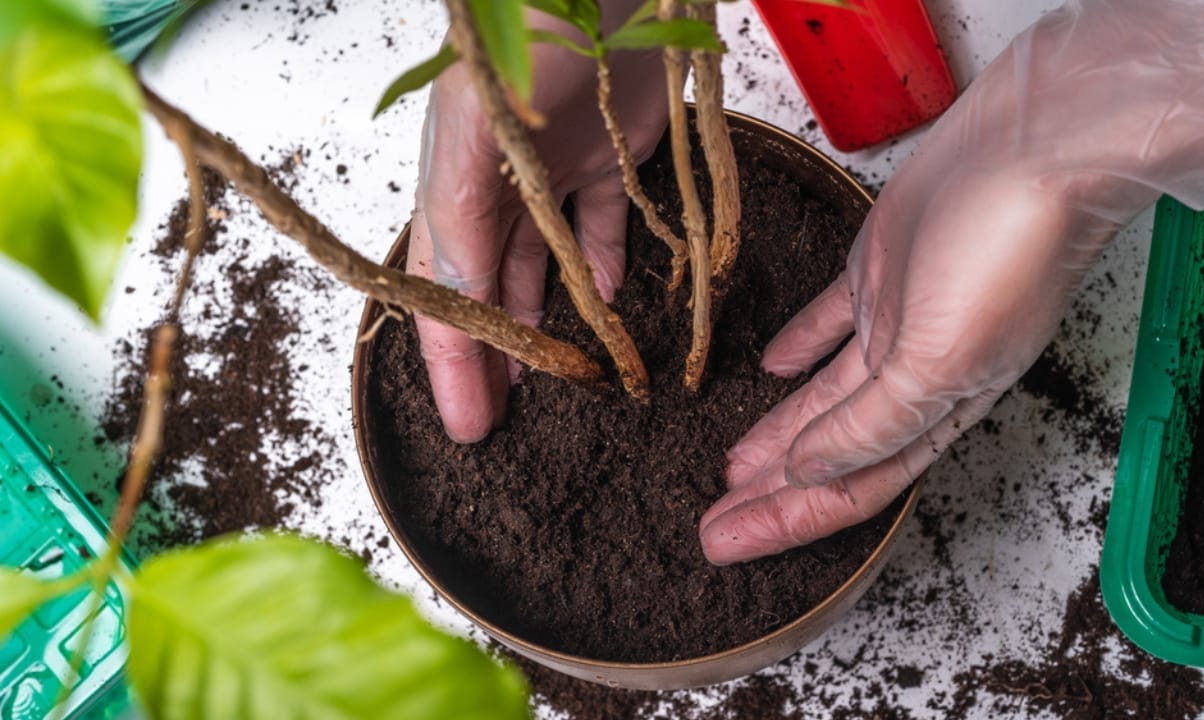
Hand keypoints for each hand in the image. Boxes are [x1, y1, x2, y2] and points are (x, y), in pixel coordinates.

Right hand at [410, 9, 664, 441]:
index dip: (454, 361)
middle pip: (489, 287)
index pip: (445, 289)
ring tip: (557, 379)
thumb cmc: (535, 19)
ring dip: (548, 321)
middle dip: (497, 355)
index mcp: (453, 177)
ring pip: (544, 264)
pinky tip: (612, 299)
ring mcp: (557, 169)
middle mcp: (499, 181)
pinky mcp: (613, 152)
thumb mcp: (481, 122)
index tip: (469, 426)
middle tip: (503, 422)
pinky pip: (605, 224)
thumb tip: (455, 301)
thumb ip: (464, 215)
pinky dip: (607, 264)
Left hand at [700, 0, 1203, 564]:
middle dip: (770, 494)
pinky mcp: (878, 267)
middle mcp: (916, 376)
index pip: (852, 486)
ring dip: (774, 432)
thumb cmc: (1004, 253)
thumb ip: (871, 425)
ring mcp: (896, 320)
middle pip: (830, 453)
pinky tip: (766, 369)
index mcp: (939, 410)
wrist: (1032, 145)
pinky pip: (826, 322)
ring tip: (728, 469)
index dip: (787, 520)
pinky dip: (796, 349)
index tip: (725, 544)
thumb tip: (807, 472)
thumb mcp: (940, 363)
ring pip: (821, 398)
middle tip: (711, 524)